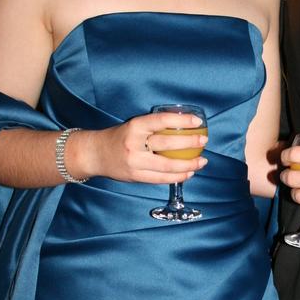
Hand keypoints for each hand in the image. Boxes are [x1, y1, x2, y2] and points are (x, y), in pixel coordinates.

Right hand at [74, 111, 207, 183]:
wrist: (95, 154)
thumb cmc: (119, 137)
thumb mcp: (134, 126)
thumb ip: (154, 128)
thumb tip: (185, 129)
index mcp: (135, 126)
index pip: (162, 121)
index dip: (182, 121)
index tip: (197, 122)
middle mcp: (135, 144)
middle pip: (167, 144)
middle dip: (189, 143)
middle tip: (204, 141)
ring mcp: (135, 162)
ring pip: (167, 166)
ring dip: (188, 164)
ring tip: (202, 161)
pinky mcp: (136, 177)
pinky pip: (161, 178)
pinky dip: (177, 176)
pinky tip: (189, 173)